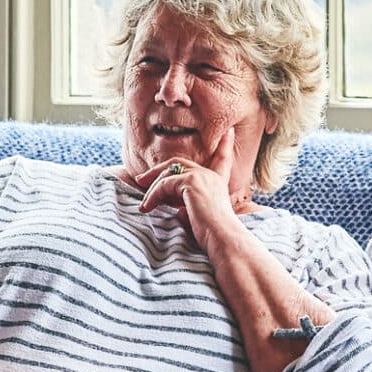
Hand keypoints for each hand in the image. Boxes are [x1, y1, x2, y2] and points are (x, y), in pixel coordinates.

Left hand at [130, 129, 243, 247]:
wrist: (224, 239)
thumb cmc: (214, 236)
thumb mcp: (200, 218)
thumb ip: (189, 209)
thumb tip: (177, 211)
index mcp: (218, 183)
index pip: (221, 159)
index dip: (225, 145)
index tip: (229, 132)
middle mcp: (211, 176)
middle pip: (179, 164)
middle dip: (158, 171)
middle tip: (141, 180)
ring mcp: (201, 176)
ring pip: (168, 174)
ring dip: (152, 189)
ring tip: (143, 205)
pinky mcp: (191, 182)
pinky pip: (164, 185)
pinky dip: (152, 196)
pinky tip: (147, 208)